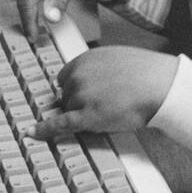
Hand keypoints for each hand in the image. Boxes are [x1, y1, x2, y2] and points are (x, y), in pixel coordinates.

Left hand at [27, 47, 178, 136]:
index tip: (80, 95)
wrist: (160, 85)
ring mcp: (80, 96)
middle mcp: (78, 75)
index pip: (65, 77)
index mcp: (86, 59)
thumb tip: (92, 80)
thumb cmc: (146, 73)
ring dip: (82, 114)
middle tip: (106, 103)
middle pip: (66, 95)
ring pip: (69, 110)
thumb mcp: (118, 59)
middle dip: (79, 102)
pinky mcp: (85, 116)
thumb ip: (100, 67)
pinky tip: (31, 133)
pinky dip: (44, 130)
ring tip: (110, 110)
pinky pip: (59, 124)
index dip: (74, 89)